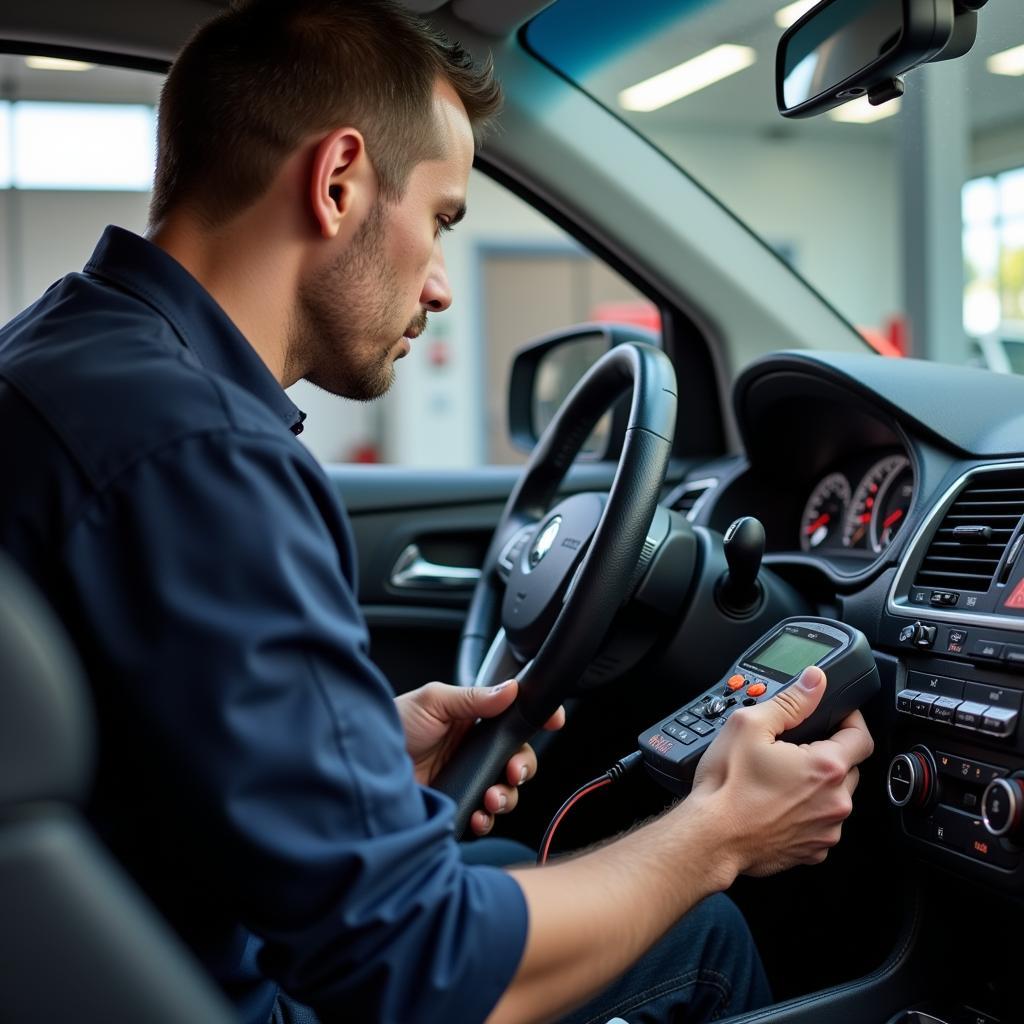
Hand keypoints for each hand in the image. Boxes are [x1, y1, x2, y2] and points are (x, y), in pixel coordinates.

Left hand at [396, 680, 565, 836]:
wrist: (362, 769)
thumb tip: (510, 689)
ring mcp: (466, 779)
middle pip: (518, 758)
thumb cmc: (391, 727)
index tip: (553, 721)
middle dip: (523, 767)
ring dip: (507, 796)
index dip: (537, 719)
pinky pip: (484, 817)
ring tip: (492, 798)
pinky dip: (487, 819)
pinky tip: (478, 815)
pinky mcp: (455, 805)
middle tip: (513, 771)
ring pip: (506, 791)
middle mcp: (472, 750)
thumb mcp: (432, 702)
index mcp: (471, 720)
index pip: (513, 717)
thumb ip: (473, 697)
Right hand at [690, 666, 873, 878]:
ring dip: (817, 786)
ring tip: (780, 780)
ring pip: (834, 797)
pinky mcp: (813, 851)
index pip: (861, 736)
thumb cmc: (727, 787)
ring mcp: (826, 830)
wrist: (710, 839)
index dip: (849, 719)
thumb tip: (814, 680)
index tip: (833, 716)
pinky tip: (777, 805)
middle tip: (793, 750)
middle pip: (848, 767)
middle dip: (827, 754)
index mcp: (827, 767)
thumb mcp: (750, 725)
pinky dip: (806, 813)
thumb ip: (790, 700)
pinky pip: (820, 824)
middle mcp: (836, 802)